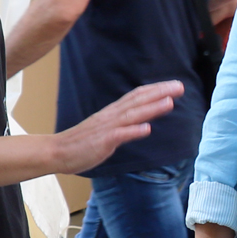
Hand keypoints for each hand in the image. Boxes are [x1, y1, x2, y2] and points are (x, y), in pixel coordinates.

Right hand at [52, 82, 181, 174]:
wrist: (56, 151)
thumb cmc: (81, 143)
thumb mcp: (106, 129)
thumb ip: (123, 124)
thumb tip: (143, 121)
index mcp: (112, 113)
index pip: (137, 96)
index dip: (156, 90)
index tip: (174, 85)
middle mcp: (111, 116)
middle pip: (138, 100)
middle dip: (160, 93)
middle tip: (180, 86)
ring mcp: (106, 128)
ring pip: (132, 115)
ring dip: (151, 108)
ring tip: (169, 101)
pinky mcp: (102, 142)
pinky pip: (118, 136)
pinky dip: (133, 131)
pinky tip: (146, 129)